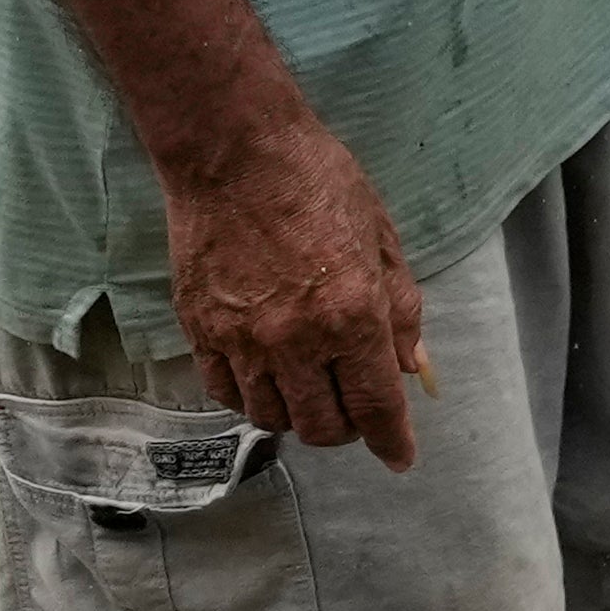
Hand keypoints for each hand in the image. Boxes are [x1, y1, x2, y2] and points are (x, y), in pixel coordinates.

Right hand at [162, 105, 427, 462]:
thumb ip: (400, 310)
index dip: (392, 441)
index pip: (375, 406)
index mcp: (352, 315)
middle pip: (322, 426)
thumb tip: (410, 367)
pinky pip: (225, 393)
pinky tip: (267, 379)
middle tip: (355, 408)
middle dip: (348, 429)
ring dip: (298, 416)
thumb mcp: (382, 240)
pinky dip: (251, 399)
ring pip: (271, 418)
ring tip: (311, 389)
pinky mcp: (200, 330)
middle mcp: (296, 339)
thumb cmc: (319, 183)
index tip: (400, 458)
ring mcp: (242, 339)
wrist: (234, 152)